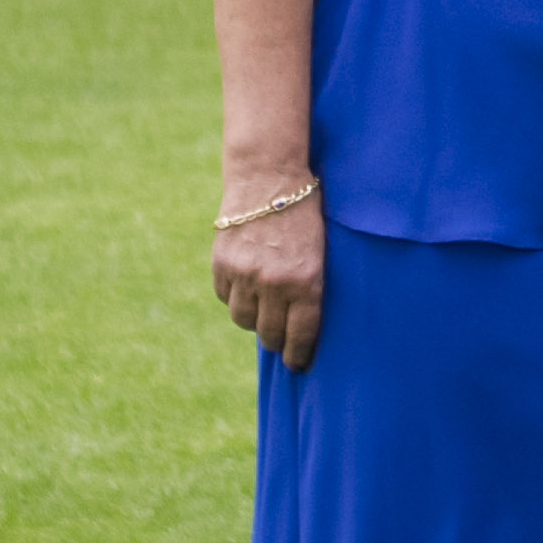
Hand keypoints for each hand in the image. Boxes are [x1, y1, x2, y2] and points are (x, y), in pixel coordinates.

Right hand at [212, 189, 325, 370]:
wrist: (269, 177)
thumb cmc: (305, 213)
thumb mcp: (320, 251)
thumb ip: (310, 286)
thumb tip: (299, 325)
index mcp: (306, 280)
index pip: (301, 335)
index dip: (299, 356)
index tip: (299, 365)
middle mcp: (274, 282)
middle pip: (270, 334)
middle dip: (277, 341)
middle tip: (281, 340)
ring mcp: (245, 275)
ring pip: (244, 320)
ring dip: (254, 319)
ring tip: (263, 308)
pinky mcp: (222, 265)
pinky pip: (227, 298)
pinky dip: (236, 297)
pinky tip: (247, 285)